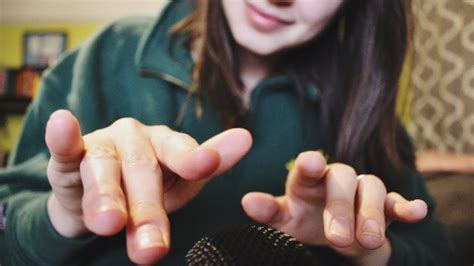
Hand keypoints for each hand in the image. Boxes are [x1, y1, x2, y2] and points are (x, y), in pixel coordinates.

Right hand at [45, 110, 251, 263]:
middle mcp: (135, 139)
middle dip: (148, 212)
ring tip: (110, 224)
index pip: (180, 152)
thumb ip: (206, 165)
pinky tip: (63, 123)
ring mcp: (102, 144)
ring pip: (105, 170)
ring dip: (108, 197)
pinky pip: (66, 147)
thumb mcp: (178, 183)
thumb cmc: (145, 189)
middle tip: (153, 249)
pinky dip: (63, 137)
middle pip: (143, 172)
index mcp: (164, 144)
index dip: (193, 158)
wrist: (98, 200)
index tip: (207, 163)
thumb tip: (246, 137)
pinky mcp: (70, 157)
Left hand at [242, 151, 427, 264]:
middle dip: (340, 207)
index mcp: (307, 180)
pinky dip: (407, 206)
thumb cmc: (304, 222)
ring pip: (371, 186)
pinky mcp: (385, 205)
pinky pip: (396, 201)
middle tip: (337, 238)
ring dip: (370, 212)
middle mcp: (335, 179)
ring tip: (366, 239)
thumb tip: (247, 201)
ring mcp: (361, 190)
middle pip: (341, 178)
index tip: (311, 162)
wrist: (335, 236)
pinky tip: (416, 212)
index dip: (309, 164)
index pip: (308, 167)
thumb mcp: (284, 220)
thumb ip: (269, 211)